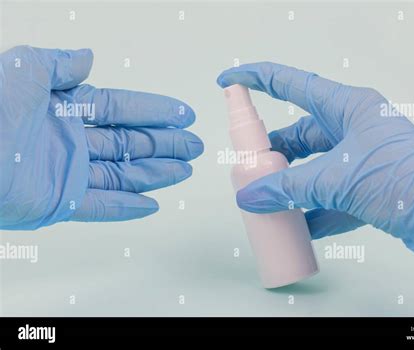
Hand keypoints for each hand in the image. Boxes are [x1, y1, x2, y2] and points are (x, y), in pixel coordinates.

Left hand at [0, 46, 202, 229]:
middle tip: (194, 146)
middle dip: (165, 144)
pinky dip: (126, 207)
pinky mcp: (59, 203)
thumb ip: (60, 64)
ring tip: (184, 170)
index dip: (154, 112)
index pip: (121, 109)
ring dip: (155, 173)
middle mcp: (70, 141)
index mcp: (64, 108)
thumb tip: (88, 58)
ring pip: (123, 174)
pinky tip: (151, 204)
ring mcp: (67, 173)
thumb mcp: (24, 68)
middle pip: (130, 143)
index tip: (182, 114)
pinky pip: (100, 206)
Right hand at [217, 62, 413, 269]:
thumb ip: (287, 187)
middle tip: (249, 171)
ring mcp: (361, 157)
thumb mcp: (335, 179)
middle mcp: (352, 128)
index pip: (290, 84)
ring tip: (269, 204)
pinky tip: (298, 228)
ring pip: (314, 168)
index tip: (229, 82)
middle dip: (272, 154)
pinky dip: (314, 211)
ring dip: (292, 187)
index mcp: (346, 107)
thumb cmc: (401, 179)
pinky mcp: (369, 185)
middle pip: (299, 135)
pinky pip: (331, 195)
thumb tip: (249, 196)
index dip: (255, 79)